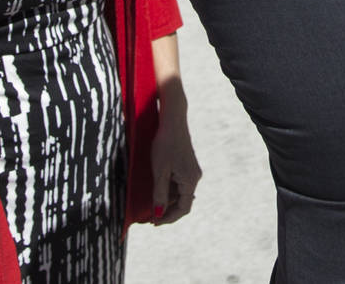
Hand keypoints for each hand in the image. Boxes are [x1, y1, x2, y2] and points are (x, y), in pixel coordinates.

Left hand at [149, 90, 201, 225]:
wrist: (172, 121)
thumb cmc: (165, 144)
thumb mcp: (160, 171)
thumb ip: (160, 194)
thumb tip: (158, 213)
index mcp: (191, 180)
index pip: (183, 209)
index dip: (169, 219)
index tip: (154, 223)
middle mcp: (194, 177)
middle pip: (183, 202)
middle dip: (166, 211)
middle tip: (149, 217)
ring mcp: (191, 170)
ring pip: (180, 193)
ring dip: (167, 201)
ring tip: (150, 205)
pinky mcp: (186, 164)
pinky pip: (179, 183)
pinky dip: (168, 190)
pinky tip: (157, 190)